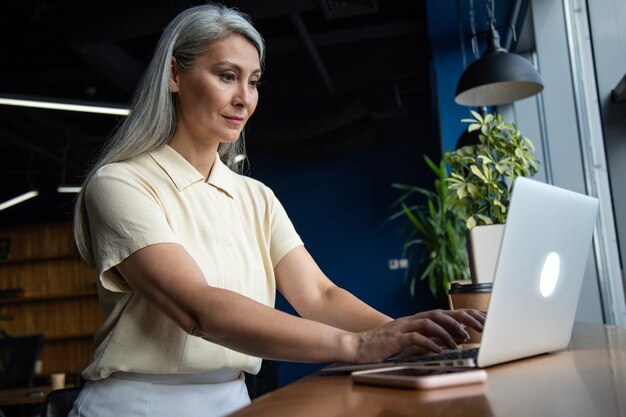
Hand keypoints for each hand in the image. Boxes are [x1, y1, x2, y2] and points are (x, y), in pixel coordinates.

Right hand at [352, 309, 484, 363]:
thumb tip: (451, 337)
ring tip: (459, 341)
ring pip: (429, 322)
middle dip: (461, 319)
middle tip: (479, 327)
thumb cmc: (386, 345)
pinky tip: (438, 349)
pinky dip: (428, 342)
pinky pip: (414, 337)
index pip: (445, 313)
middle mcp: (411, 320)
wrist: (359, 346)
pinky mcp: (394, 339)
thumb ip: (429, 336)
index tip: (482, 320)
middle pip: (440, 313)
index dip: (464, 315)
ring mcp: (402, 328)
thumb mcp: (411, 339)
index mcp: (417, 319)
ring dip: (446, 331)